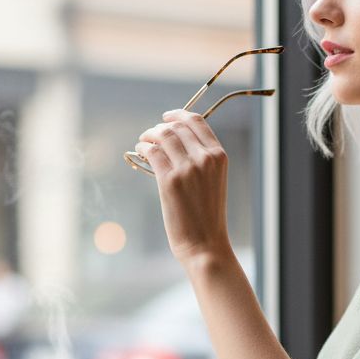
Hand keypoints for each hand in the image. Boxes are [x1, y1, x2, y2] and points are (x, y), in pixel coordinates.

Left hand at [136, 109, 230, 263]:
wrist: (205, 244)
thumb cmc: (207, 216)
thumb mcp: (213, 181)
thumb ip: (201, 160)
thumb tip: (174, 141)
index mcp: (219, 156)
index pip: (196, 122)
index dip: (178, 114)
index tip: (166, 117)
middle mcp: (205, 158)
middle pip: (177, 126)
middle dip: (160, 127)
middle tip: (150, 135)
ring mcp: (188, 168)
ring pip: (163, 136)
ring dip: (148, 135)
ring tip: (143, 143)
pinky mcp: (170, 181)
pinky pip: (151, 152)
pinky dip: (143, 148)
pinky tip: (140, 152)